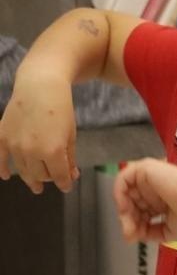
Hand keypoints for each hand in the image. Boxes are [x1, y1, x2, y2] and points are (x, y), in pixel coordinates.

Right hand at [0, 69, 79, 192]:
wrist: (40, 87)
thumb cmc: (61, 109)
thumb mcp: (71, 134)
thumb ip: (70, 157)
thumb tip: (71, 176)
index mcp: (52, 151)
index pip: (59, 176)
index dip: (64, 183)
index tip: (67, 187)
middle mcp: (31, 151)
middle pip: (40, 175)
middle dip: (48, 179)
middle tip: (51, 181)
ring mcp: (14, 145)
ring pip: (22, 170)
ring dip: (30, 178)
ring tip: (35, 185)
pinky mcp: (2, 137)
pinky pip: (0, 158)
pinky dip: (2, 169)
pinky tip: (6, 176)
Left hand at [113, 158, 176, 241]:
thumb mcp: (169, 232)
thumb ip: (150, 234)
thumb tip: (132, 236)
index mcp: (163, 200)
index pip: (141, 211)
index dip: (135, 225)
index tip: (134, 236)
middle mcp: (155, 188)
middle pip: (131, 204)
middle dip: (128, 220)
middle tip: (130, 232)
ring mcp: (150, 178)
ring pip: (125, 192)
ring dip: (123, 209)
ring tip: (128, 220)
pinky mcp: (145, 169)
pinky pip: (123, 179)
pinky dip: (119, 194)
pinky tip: (126, 207)